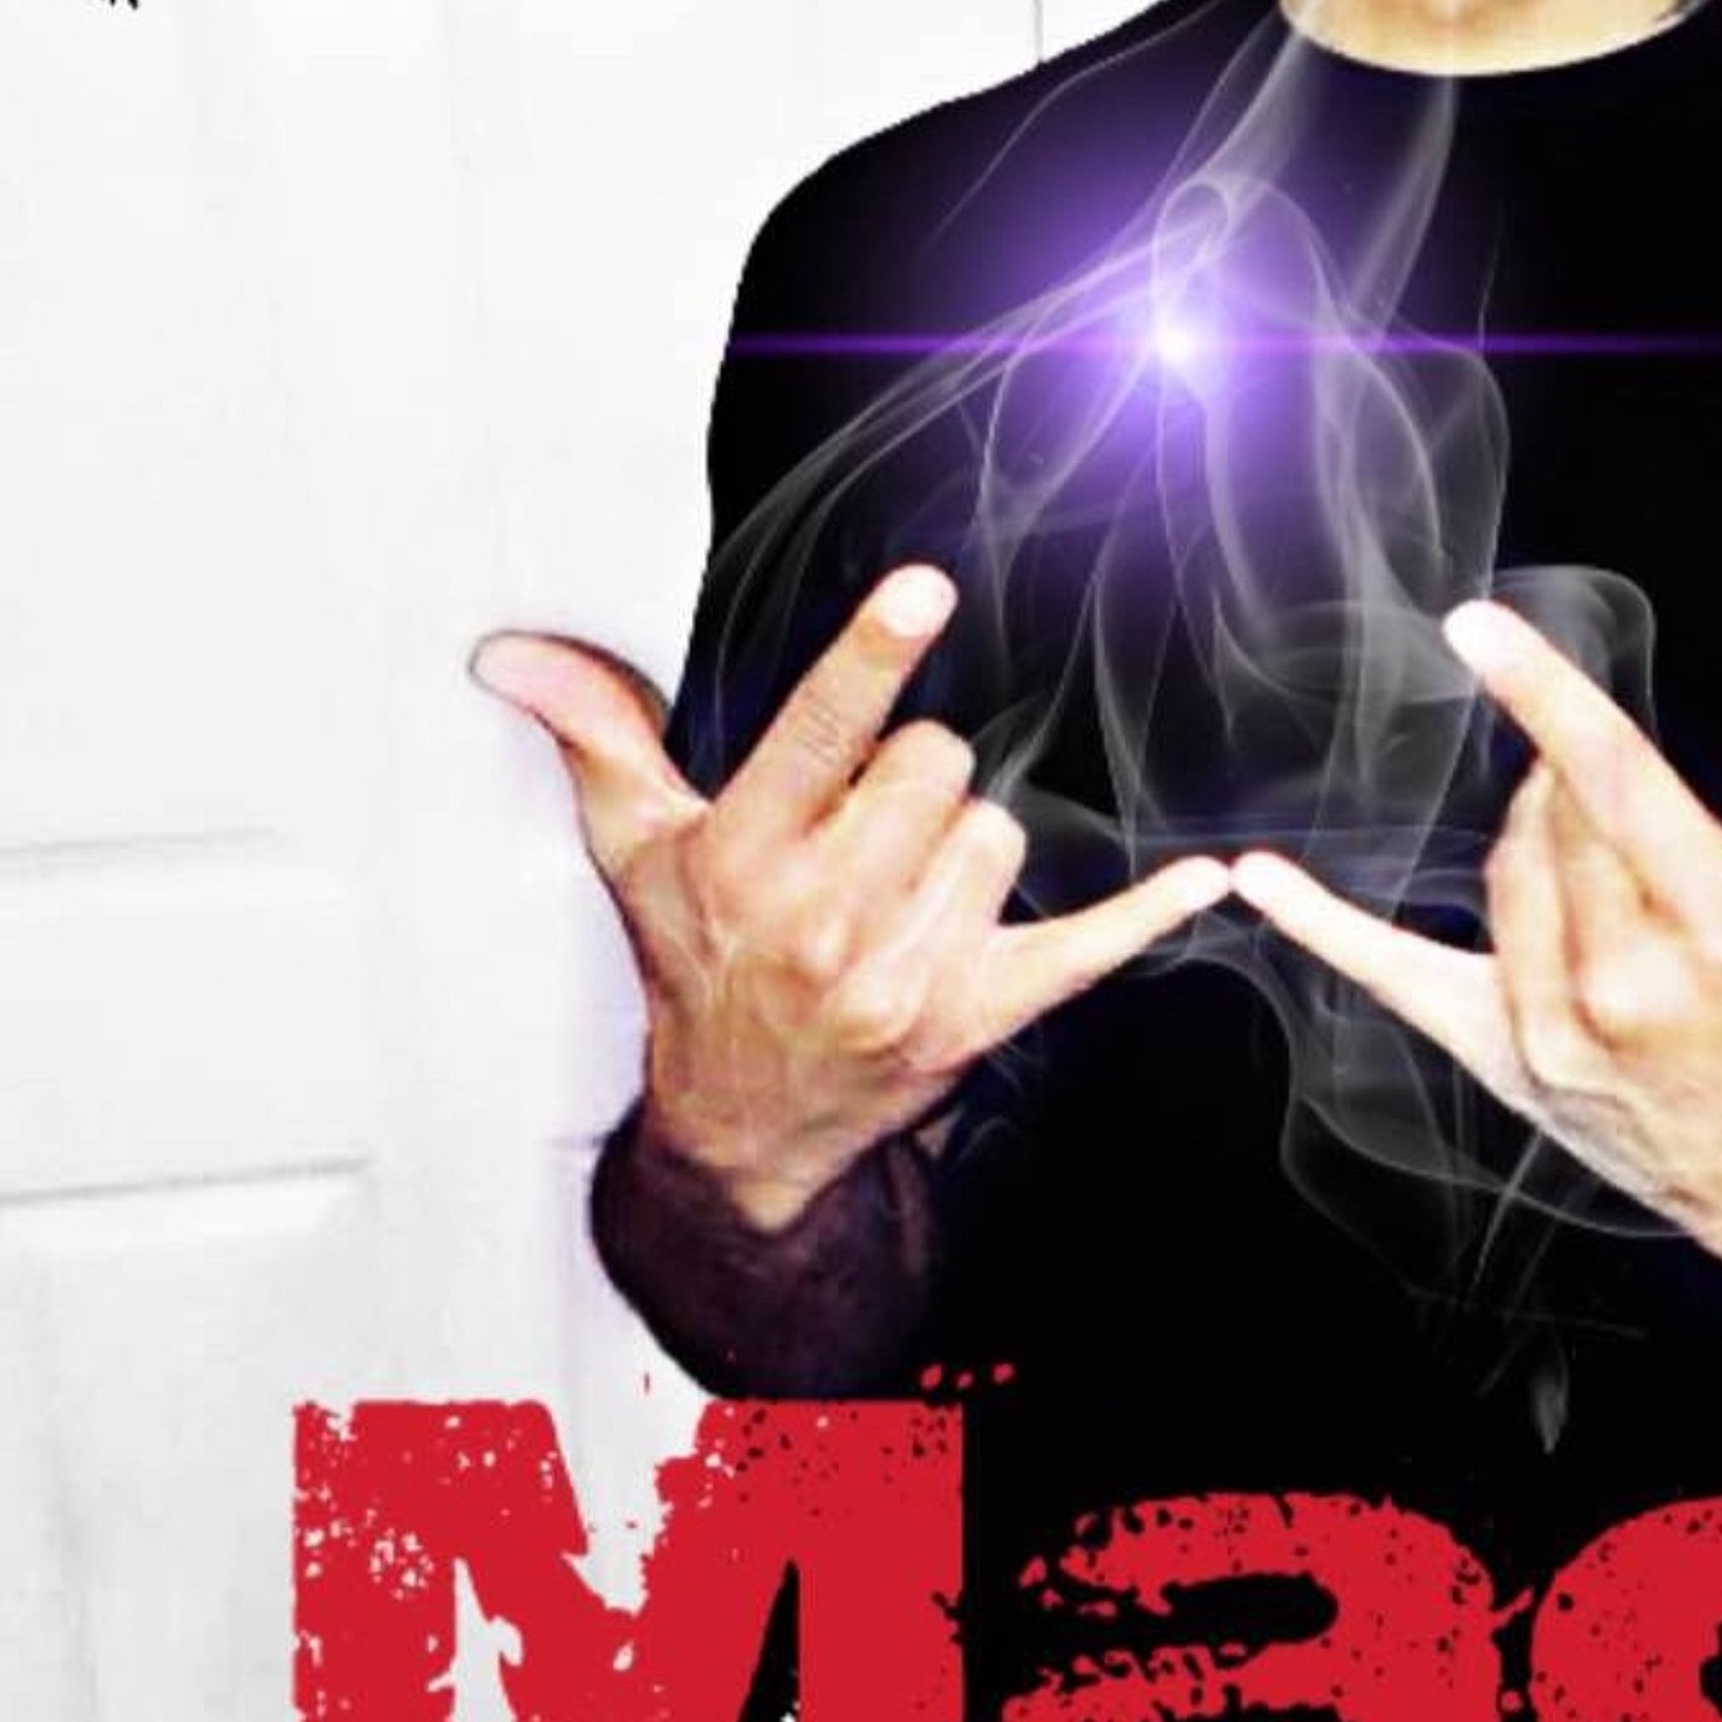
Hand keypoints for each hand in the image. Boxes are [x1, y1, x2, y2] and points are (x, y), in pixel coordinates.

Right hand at [469, 566, 1229, 1232]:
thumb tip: (516, 653)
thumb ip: (596, 736)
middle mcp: (822, 919)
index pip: (817, 735)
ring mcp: (903, 976)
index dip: (870, 658)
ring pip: (997, 833)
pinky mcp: (974, 1019)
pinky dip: (1144, 916)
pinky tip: (1205, 881)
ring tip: (902, 890)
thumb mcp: (634, 852)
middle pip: (937, 765)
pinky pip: (1084, 949)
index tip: (922, 592)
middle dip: (911, 778)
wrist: (743, 1130)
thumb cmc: (697, 964)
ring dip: (963, 846)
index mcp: (742, 859)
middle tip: (864, 828)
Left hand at [1231, 601, 1721, 1290]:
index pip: (1611, 786)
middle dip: (1574, 769)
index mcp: (1719, 935)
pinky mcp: (1505, 1064)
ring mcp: (1553, 1036)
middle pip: (1552, 817)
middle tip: (1613, 774)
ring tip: (1593, 833)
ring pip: (1502, 873)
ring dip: (1534, 828)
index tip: (1478, 622)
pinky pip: (1396, 980)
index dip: (1543, 694)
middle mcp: (1623, 988)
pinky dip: (1325, 926)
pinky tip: (1253, 877)